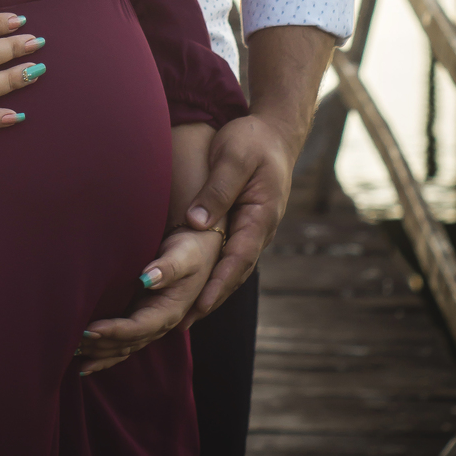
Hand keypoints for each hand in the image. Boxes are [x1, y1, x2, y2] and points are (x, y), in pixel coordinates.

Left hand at [76, 227, 223, 374]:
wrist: (203, 248)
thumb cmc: (192, 248)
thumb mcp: (184, 255)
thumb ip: (167, 268)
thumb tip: (147, 278)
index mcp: (170, 311)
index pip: (138, 328)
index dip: (114, 331)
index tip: (89, 330)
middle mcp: (160, 323)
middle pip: (128, 342)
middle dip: (100, 346)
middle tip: (70, 343)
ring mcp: (152, 323)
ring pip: (124, 347)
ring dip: (100, 353)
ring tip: (71, 355)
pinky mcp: (143, 318)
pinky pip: (124, 343)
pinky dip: (106, 354)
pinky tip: (86, 363)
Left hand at [181, 23, 336, 319]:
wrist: (274, 131)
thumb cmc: (252, 140)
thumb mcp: (233, 158)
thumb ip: (217, 190)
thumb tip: (196, 223)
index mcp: (261, 216)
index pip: (238, 258)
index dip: (217, 284)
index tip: (198, 306)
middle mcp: (260, 230)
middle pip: (235, 272)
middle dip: (211, 299)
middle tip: (181, 324)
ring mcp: (254, 229)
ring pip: (232, 268)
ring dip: (211, 292)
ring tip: (183, 317)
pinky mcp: (244, 224)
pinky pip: (228, 256)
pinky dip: (213, 274)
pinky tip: (194, 286)